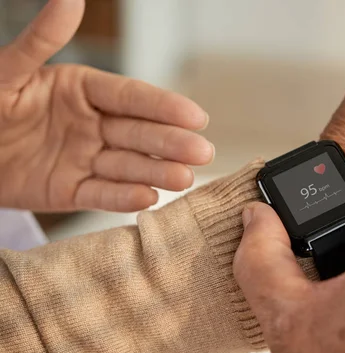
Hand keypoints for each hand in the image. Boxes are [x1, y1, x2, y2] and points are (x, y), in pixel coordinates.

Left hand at [0, 0, 213, 211]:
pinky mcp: (72, 191)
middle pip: (138, 133)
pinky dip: (123, 197)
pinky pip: (100, 195)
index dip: (164, 106)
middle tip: (202, 152)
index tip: (196, 116)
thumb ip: (41, 40)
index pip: (131, 97)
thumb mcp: (8, 71)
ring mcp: (85, 159)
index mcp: (84, 91)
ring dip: (157, 172)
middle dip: (171, 143)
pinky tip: (148, 197)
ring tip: (184, 178)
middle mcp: (92, 125)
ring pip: (127, 166)